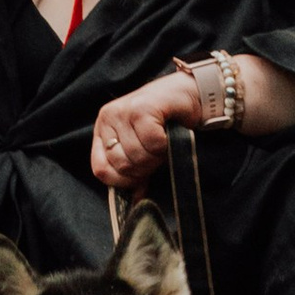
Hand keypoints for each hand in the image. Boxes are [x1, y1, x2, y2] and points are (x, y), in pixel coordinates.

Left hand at [90, 66, 204, 188]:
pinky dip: (165, 145)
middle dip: (144, 167)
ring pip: (137, 155)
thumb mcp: (145, 149)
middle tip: (158, 153)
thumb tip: (134, 200)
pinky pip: (152, 143)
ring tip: (164, 142)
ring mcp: (123, 111)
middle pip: (121, 164)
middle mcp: (108, 117)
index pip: (100, 168)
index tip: (141, 178)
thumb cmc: (168, 122)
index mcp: (103, 128)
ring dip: (157, 156)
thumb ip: (136, 172)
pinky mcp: (142, 108)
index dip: (122, 181)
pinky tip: (169, 133)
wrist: (193, 94)